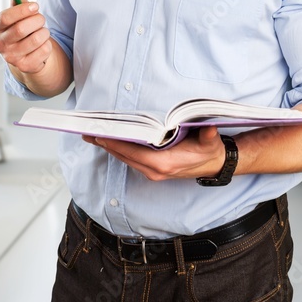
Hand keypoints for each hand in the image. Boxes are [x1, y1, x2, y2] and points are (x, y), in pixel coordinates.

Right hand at [0, 0, 52, 73]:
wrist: (25, 54)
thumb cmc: (20, 29)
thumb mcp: (17, 15)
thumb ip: (19, 4)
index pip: (5, 18)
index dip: (22, 10)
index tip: (35, 6)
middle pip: (20, 29)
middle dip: (36, 20)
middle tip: (41, 18)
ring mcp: (10, 57)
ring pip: (35, 39)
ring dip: (44, 32)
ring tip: (42, 31)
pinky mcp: (24, 66)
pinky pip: (44, 50)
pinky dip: (47, 44)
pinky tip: (42, 44)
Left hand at [82, 126, 225, 180]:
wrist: (214, 164)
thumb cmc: (209, 151)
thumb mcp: (210, 142)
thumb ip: (208, 136)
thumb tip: (209, 129)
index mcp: (164, 163)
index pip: (133, 152)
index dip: (115, 144)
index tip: (99, 135)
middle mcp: (154, 170)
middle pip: (124, 156)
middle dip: (105, 144)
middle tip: (87, 131)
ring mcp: (152, 172)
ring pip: (125, 158)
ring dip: (109, 147)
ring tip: (92, 134)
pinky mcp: (151, 169)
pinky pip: (130, 159)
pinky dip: (118, 149)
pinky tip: (109, 140)